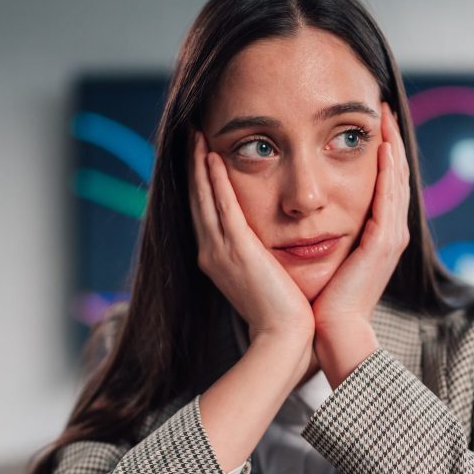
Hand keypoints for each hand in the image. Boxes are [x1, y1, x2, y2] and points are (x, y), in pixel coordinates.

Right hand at [188, 131, 313, 357]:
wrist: (284, 338)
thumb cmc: (282, 314)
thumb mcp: (264, 279)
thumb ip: (258, 258)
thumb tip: (264, 247)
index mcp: (218, 260)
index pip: (205, 212)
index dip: (199, 183)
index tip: (200, 156)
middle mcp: (212, 253)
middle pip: (197, 200)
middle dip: (192, 166)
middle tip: (190, 135)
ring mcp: (221, 252)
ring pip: (204, 198)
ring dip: (198, 165)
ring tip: (195, 136)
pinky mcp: (238, 250)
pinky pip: (222, 207)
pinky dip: (214, 181)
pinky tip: (211, 157)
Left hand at [311, 102, 410, 384]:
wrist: (328, 334)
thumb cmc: (319, 302)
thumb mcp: (322, 258)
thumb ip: (319, 233)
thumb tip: (298, 213)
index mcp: (375, 237)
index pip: (383, 183)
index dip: (380, 151)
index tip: (369, 122)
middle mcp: (388, 234)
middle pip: (396, 175)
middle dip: (390, 139)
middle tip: (383, 106)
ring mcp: (390, 239)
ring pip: (397, 180)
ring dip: (393, 144)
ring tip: (386, 114)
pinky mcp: (383, 244)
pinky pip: (390, 198)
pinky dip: (389, 169)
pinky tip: (384, 145)